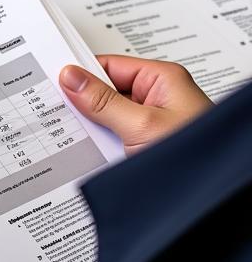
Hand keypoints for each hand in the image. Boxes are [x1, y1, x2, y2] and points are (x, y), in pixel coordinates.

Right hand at [60, 55, 211, 155]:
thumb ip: (103, 101)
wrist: (209, 196)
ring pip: (106, 117)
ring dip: (90, 127)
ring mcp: (149, 122)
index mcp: (161, 80)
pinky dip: (98, 144)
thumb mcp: (141, 125)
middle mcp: (156, 98)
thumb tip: (72, 77)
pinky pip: (112, 137)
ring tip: (70, 135)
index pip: (108, 65)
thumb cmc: (195, 155)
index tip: (52, 81)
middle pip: (105, 91)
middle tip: (55, 111)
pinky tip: (85, 151)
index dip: (80, 73)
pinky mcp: (143, 144)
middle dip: (82, 103)